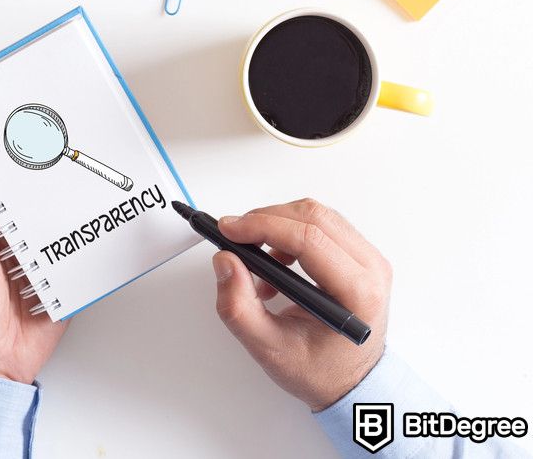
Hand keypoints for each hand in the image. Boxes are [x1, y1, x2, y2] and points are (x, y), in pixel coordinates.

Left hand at [0, 153, 67, 383]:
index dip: (4, 159)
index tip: (19, 130)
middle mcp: (8, 241)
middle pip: (31, 201)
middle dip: (46, 182)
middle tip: (65, 152)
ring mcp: (35, 261)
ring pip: (56, 224)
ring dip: (69, 209)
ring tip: (89, 180)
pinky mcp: (57, 282)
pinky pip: (76, 257)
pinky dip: (87, 244)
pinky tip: (100, 225)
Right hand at [212, 199, 390, 410]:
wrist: (351, 382)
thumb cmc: (320, 371)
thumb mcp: (269, 348)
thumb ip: (239, 307)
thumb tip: (226, 262)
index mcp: (357, 293)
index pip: (309, 240)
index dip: (263, 227)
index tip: (230, 229)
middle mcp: (371, 270)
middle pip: (313, 217)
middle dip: (265, 219)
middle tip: (234, 236)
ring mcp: (369, 259)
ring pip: (317, 215)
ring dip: (277, 226)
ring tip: (257, 261)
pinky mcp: (359, 255)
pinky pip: (321, 225)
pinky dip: (290, 234)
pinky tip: (276, 264)